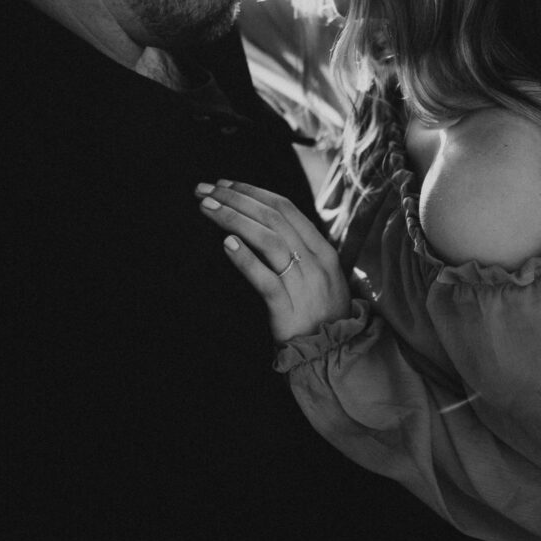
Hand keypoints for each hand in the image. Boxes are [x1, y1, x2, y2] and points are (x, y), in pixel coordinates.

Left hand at [195, 180, 350, 342]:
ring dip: (235, 220)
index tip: (226, 184)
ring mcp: (304, 285)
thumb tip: (261, 221)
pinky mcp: (289, 310)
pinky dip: (246, 260)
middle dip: (237, 199)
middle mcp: (315, 262)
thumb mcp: (317, 275)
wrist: (334, 356)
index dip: (253, 192)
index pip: (286, 208)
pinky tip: (226, 244)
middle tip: (206, 190)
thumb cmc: (319, 313)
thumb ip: (296, 249)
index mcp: (322, 249)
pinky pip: (266, 280)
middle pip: (273, 218)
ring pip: (269, 241)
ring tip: (207, 208)